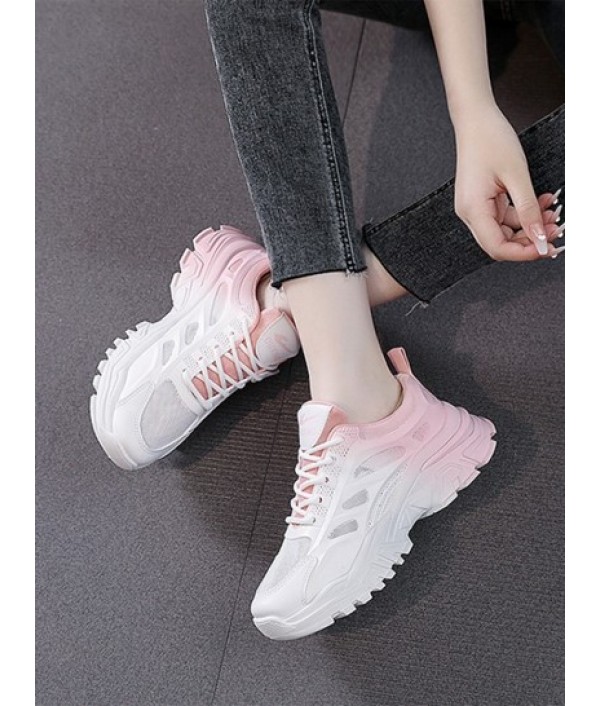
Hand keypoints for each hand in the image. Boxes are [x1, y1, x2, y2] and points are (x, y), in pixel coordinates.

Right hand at [453, 103, 563, 260]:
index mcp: (473, 209)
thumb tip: (539, 238)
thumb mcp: (517, 176)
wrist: (475, 120)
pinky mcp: (482, 201)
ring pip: (505, 230)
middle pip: (501, 243)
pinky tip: (539, 203)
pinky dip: (523, 213)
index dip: (523, 253)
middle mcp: (470, 213)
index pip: (497, 247)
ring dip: (530, 225)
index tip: (546, 248)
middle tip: (554, 231)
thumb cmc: (489, 140)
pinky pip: (504, 216)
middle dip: (529, 240)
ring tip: (551, 211)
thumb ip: (528, 210)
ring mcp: (475, 207)